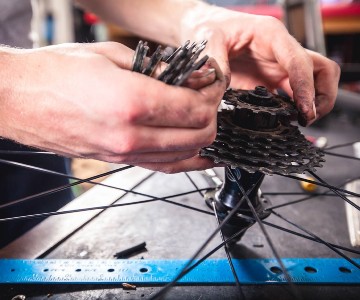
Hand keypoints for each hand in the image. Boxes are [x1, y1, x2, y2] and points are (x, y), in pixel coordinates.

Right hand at [0, 42, 225, 172]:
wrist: (19, 99)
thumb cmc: (56, 74)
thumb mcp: (112, 57)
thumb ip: (158, 71)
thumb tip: (190, 78)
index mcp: (132, 102)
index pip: (195, 109)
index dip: (212, 96)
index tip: (212, 86)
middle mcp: (131, 135)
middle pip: (198, 136)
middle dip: (212, 117)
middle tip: (209, 100)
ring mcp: (124, 154)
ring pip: (184, 156)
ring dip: (201, 137)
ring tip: (202, 119)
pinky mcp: (118, 161)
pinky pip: (162, 167)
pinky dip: (184, 158)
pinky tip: (195, 151)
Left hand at [181, 6, 339, 125]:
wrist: (206, 28)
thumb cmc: (211, 27)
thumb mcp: (209, 39)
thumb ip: (216, 62)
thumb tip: (223, 84)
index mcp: (271, 35)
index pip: (299, 61)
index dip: (305, 87)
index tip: (304, 109)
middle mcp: (281, 51)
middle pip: (320, 70)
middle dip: (321, 95)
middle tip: (308, 117)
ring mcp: (278, 67)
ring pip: (313, 82)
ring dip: (313, 102)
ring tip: (302, 121)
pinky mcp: (270, 81)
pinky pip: (292, 95)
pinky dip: (294, 108)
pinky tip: (285, 119)